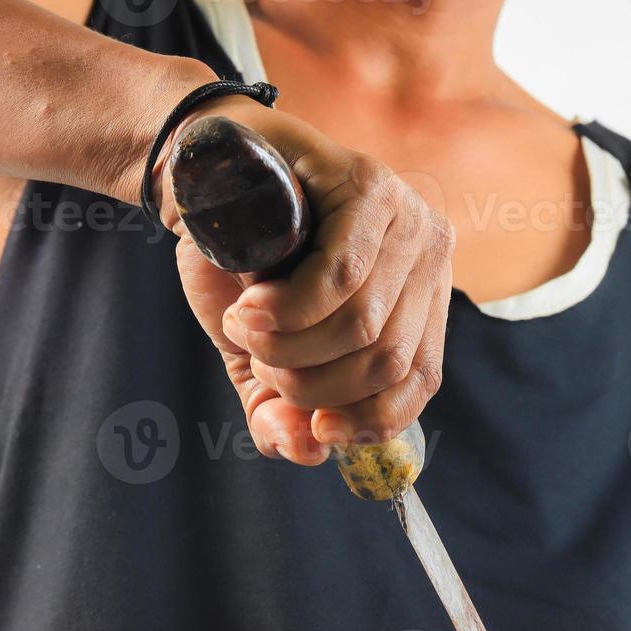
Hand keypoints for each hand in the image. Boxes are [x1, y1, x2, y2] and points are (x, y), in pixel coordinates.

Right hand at [156, 98, 452, 464]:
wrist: (200, 178)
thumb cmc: (241, 266)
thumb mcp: (260, 354)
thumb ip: (281, 408)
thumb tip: (306, 452)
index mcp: (421, 296)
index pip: (420, 380)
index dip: (370, 420)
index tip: (318, 432)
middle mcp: (430, 254)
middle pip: (387, 361)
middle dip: (309, 384)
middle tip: (259, 360)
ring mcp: (406, 215)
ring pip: (361, 326)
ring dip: (286, 348)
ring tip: (242, 326)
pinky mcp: (367, 186)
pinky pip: (338, 279)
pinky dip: (285, 311)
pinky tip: (248, 309)